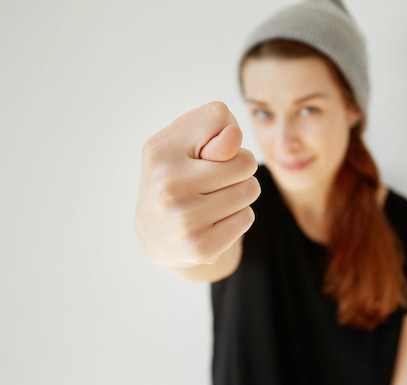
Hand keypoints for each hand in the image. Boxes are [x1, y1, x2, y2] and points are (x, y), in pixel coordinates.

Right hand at [135, 102, 259, 268]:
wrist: (156, 235)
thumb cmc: (176, 177)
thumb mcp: (184, 145)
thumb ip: (212, 131)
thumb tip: (234, 136)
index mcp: (160, 151)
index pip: (219, 116)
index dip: (223, 132)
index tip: (204, 149)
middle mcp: (167, 185)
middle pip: (245, 161)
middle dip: (238, 169)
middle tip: (211, 181)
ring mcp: (184, 219)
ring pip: (250, 189)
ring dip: (240, 193)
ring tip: (212, 199)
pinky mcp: (201, 246)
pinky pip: (247, 217)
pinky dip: (238, 217)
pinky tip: (214, 221)